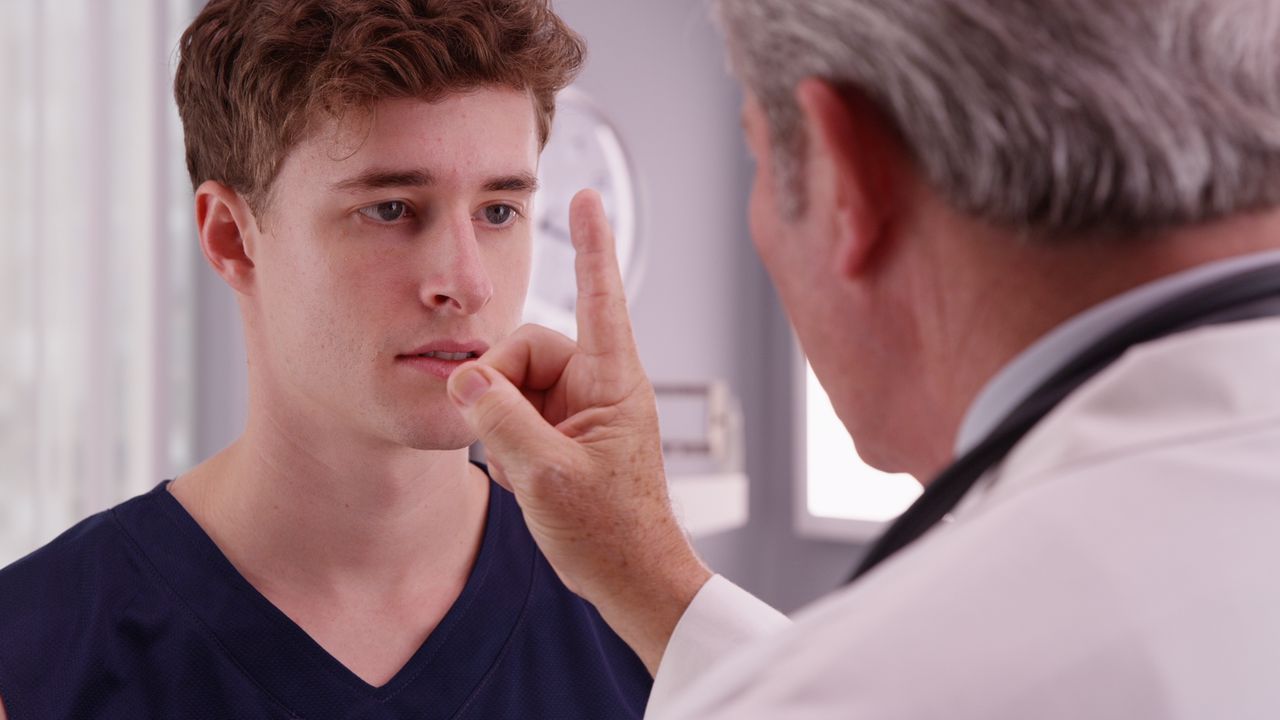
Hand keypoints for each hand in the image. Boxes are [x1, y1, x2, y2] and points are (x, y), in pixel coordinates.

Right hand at [447, 190, 711, 674]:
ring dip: (501, 426)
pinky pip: (517, 415)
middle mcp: (598, 385)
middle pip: (525, 348)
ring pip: (514, 384)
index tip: (588, 196)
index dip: (592, 245)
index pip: (600, 297)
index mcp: (613, 382)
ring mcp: (581, 410)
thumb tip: (465, 378)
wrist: (631, 582)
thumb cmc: (611, 533)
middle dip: (498, 388)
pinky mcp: (565, 433)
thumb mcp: (544, 475)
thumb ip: (498, 418)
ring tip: (522, 472)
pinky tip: (522, 480)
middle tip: (497, 438)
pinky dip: (508, 444)